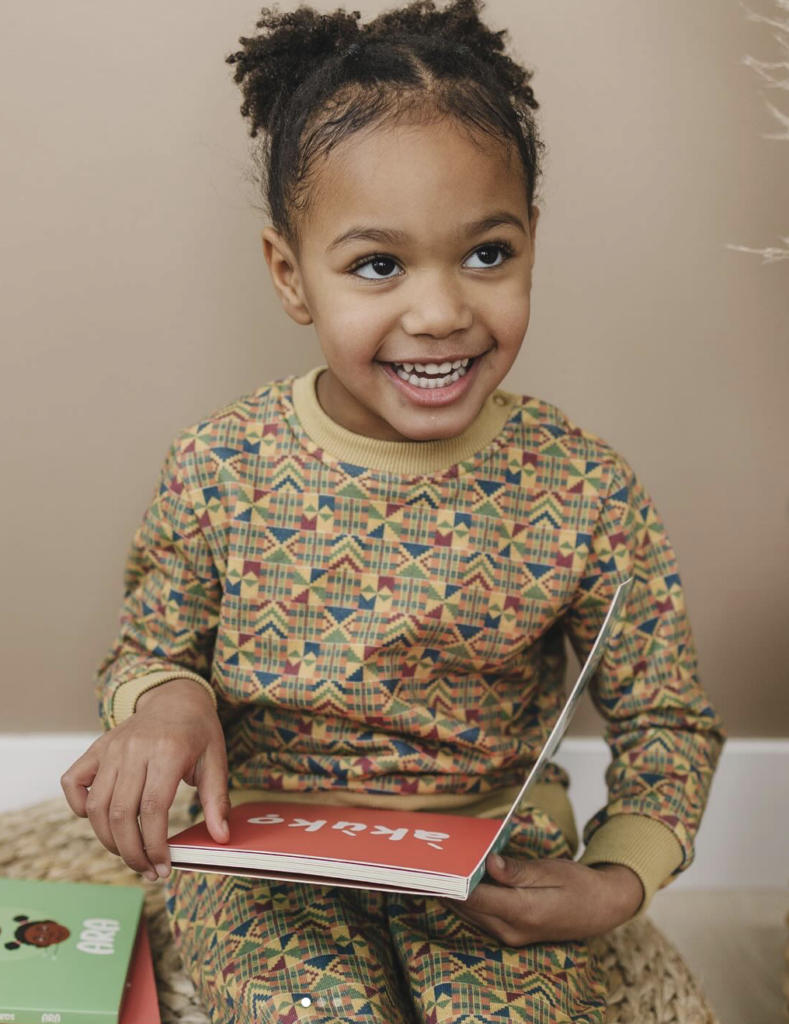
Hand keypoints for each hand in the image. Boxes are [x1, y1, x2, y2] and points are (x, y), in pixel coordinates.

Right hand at [61, 678, 230, 881]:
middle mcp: (134, 750)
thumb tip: (221, 838)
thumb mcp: (216, 760)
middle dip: (132, 852)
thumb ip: (217, 800)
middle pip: (121, 814)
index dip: (155, 845)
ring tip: (130, 854)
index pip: (153, 809)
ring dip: (109, 840)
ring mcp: (111, 748)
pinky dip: (79, 806)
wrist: (175, 697)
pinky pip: (72, 782)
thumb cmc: (198, 731)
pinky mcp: (96, 749)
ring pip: (96, 806)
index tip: (164, 866)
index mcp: (167, 751)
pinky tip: (102, 820)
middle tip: (147, 870)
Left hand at [442, 852, 643, 945]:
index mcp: (523, 912)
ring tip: (440, 867)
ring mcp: (511, 935)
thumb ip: (517, 871)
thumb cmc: (578, 885)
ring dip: (456, 894)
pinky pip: (481, 917)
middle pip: (468, 909)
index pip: (475, 899)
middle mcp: (512, 930)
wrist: (601, 908)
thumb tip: (488, 863)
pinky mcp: (511, 933)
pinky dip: (469, 900)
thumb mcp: (550, 870)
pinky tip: (462, 881)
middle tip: (430, 860)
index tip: (435, 865)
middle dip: (450, 886)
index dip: (453, 883)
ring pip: (471, 914)